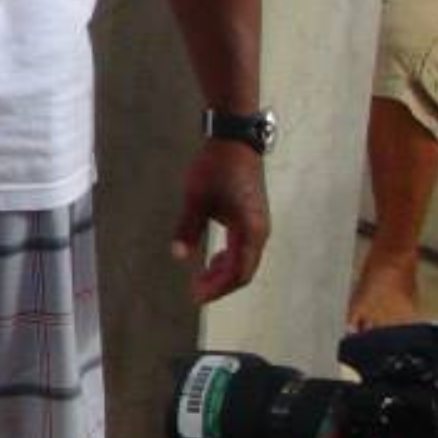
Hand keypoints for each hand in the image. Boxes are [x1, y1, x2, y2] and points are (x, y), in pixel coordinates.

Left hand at [171, 139, 269, 303]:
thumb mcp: (196, 198)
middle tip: (196, 292)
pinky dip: (229, 259)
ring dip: (224, 272)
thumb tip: (178, 256)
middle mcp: (259, 232)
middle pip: (244, 270)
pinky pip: (245, 248)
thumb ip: (188, 228)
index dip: (218, 288)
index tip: (197, 296)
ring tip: (201, 279)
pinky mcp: (254, 218)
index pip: (238, 272)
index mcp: (250, 230)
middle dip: (220, 284)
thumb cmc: (215, 168)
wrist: (234, 141)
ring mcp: (259, 225)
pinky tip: (212, 259)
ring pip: (245, 260)